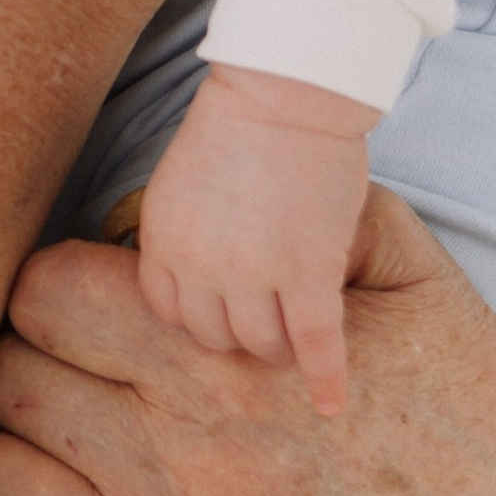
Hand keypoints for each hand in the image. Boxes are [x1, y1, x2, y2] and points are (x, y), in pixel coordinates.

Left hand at [0, 195, 495, 495]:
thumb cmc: (456, 373)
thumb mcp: (396, 255)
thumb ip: (286, 208)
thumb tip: (193, 184)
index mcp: (217, 360)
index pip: (40, 295)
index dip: (63, 286)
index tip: (99, 300)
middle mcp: (179, 462)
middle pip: (6, 383)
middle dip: (37, 360)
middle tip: (85, 366)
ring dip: (21, 455)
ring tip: (72, 442)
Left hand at [133, 65, 374, 410]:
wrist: (286, 91)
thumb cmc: (239, 123)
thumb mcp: (180, 181)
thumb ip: (184, 234)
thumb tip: (192, 276)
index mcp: (163, 241)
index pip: (167, 313)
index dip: (196, 317)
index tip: (219, 314)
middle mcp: (200, 267)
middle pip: (211, 337)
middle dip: (235, 336)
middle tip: (263, 328)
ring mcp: (254, 273)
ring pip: (260, 344)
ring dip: (278, 349)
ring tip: (295, 345)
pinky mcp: (309, 271)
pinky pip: (316, 341)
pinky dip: (326, 376)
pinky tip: (332, 404)